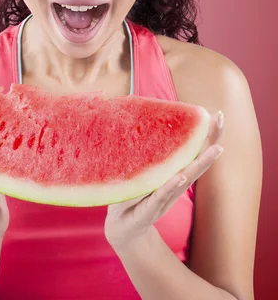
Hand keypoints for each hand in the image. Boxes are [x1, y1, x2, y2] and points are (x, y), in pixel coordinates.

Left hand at [104, 110, 223, 251]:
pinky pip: (159, 197)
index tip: (219, 115)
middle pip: (195, 163)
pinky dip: (171, 187)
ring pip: (184, 179)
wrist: (120, 228)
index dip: (206, 135)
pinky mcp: (147, 211)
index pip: (191, 151)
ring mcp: (163, 199)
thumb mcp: (139, 170)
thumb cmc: (132, 194)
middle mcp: (172, 185)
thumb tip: (140, 118)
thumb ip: (145, 151)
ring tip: (215, 149)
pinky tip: (180, 177)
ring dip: (200, 164)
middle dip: (210, 144)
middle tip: (222, 123)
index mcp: (171, 173)